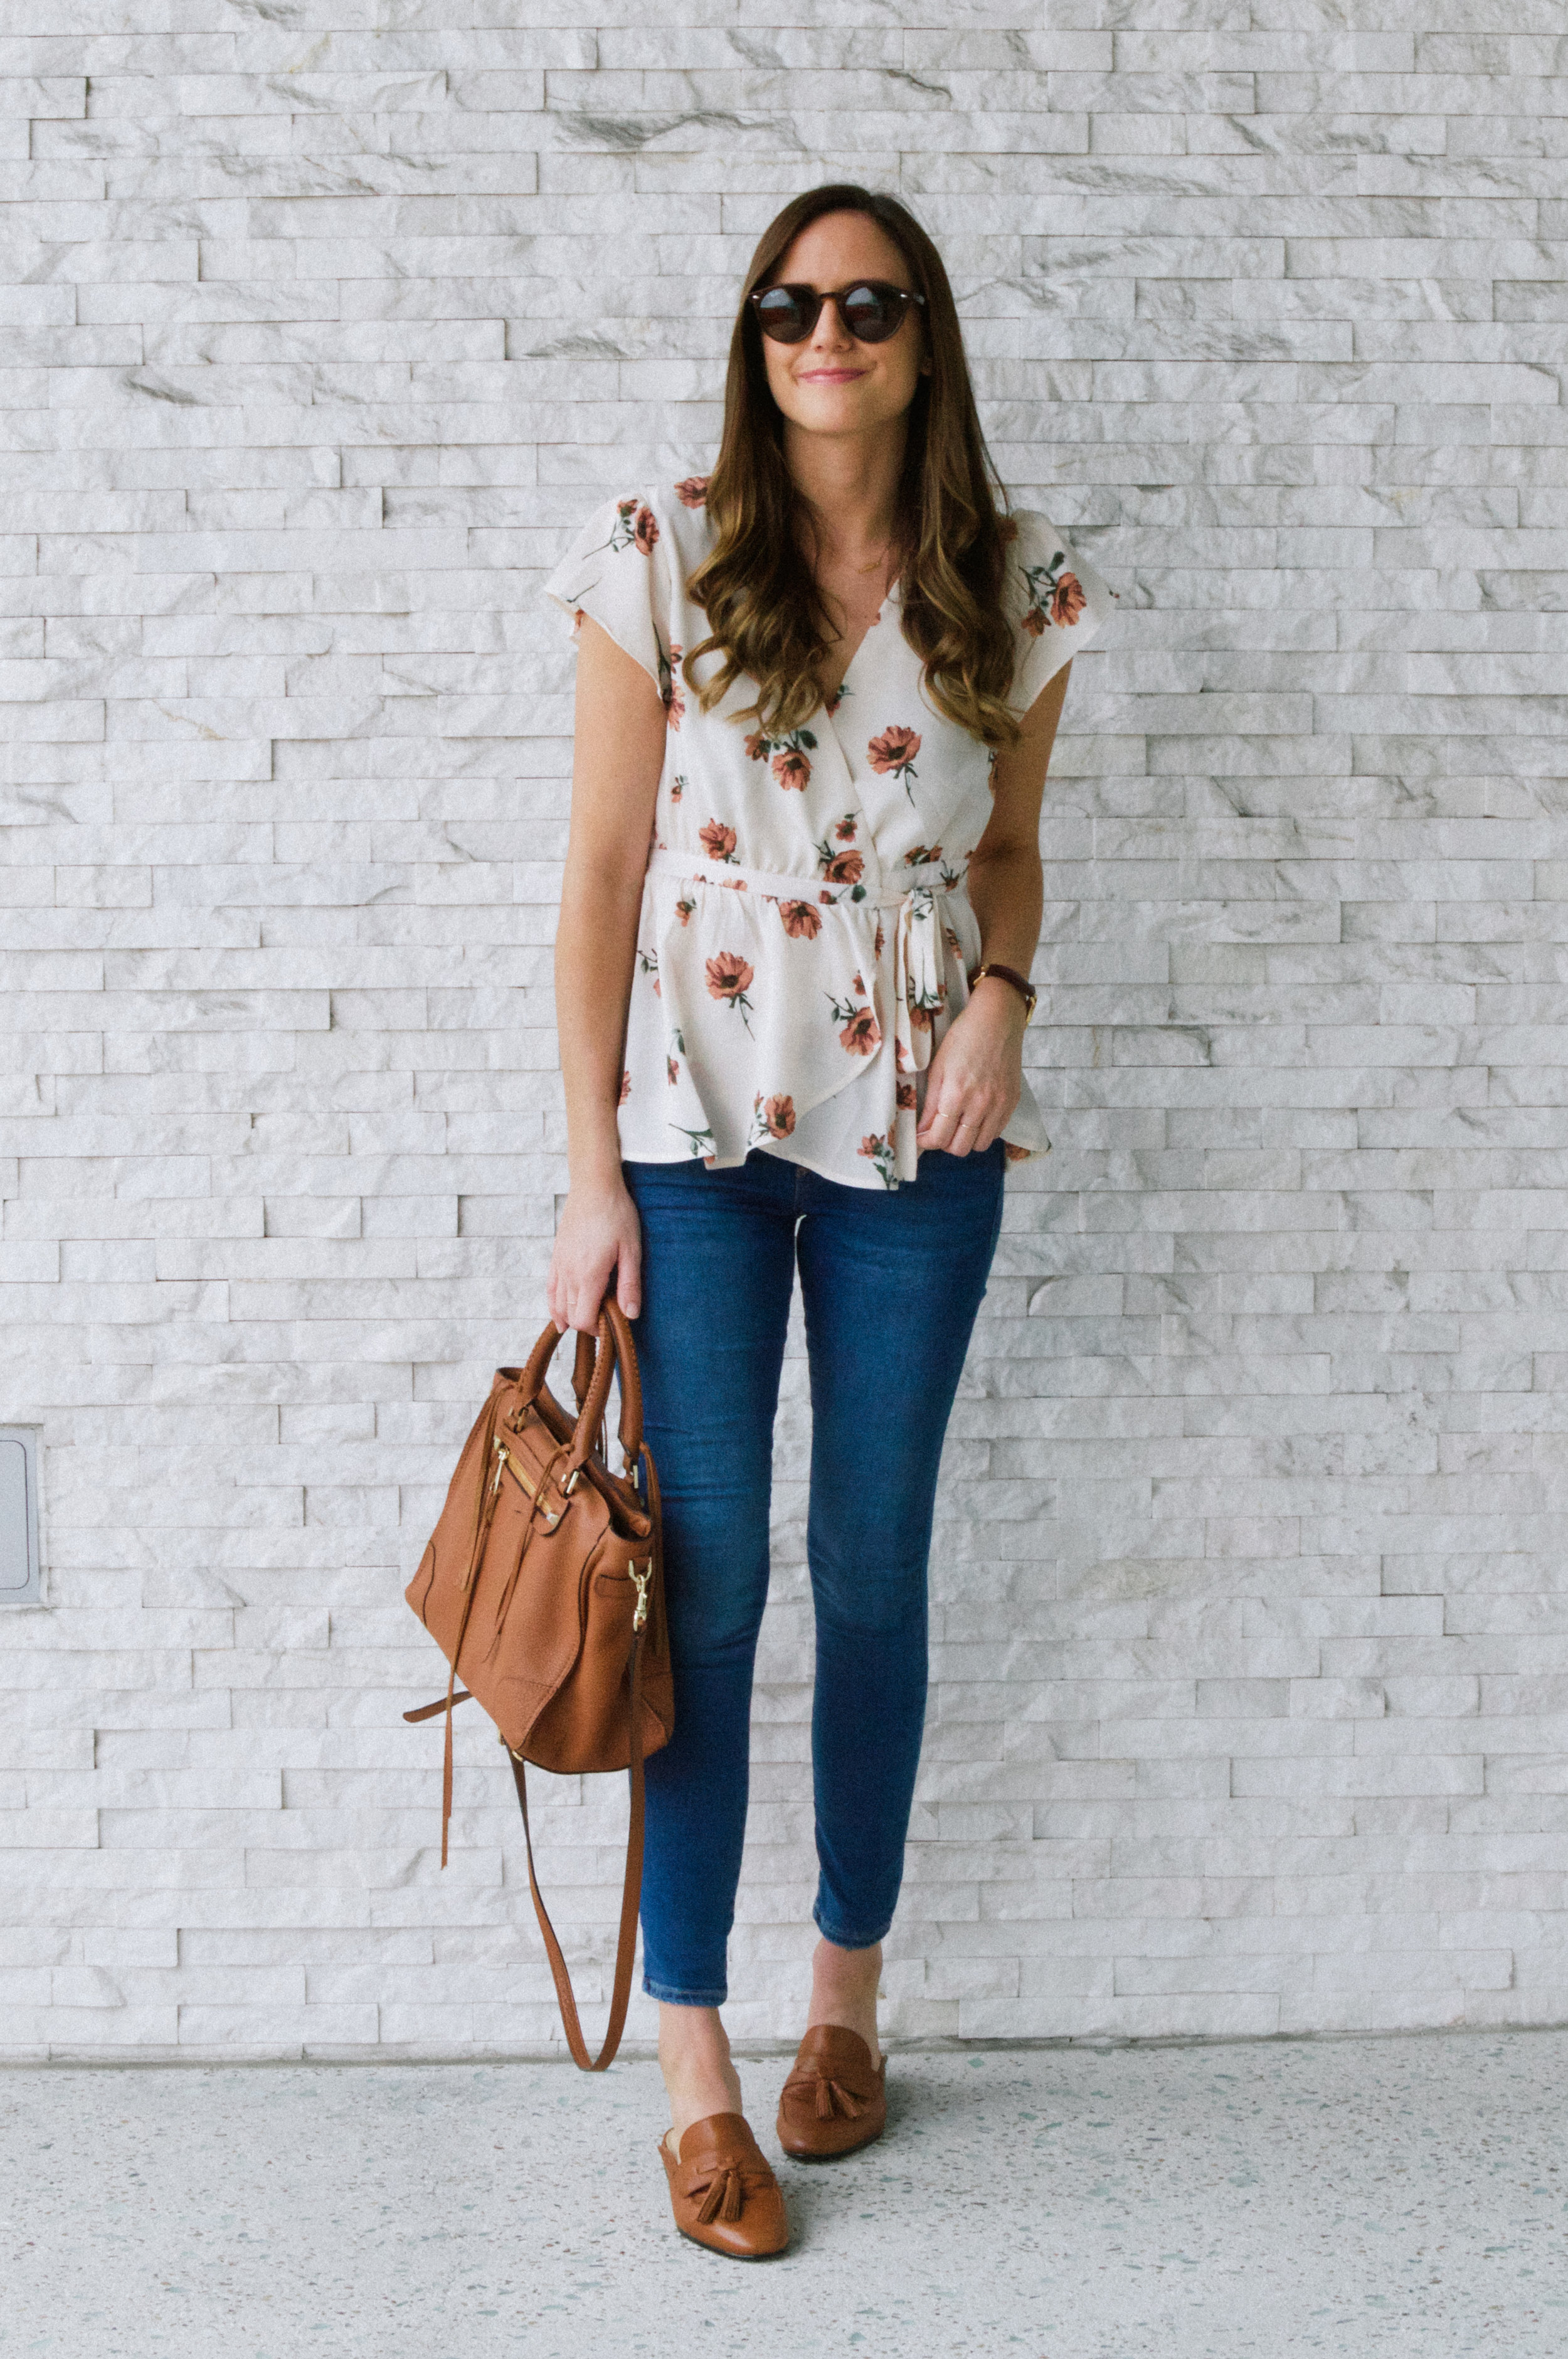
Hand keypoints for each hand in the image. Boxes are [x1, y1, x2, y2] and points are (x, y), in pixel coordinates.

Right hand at [548, 1176, 642, 1332]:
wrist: (594, 1186)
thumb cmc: (616, 1214)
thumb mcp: (631, 1250)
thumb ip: (629, 1285)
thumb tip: (630, 1315)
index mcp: (588, 1275)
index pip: (583, 1319)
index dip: (596, 1329)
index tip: (612, 1324)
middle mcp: (568, 1273)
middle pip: (570, 1315)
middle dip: (587, 1323)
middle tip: (607, 1318)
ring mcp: (559, 1264)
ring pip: (557, 1304)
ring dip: (571, 1316)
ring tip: (588, 1319)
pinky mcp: (556, 1256)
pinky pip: (550, 1289)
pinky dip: (555, 1305)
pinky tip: (561, 1314)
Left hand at [914, 979, 1025, 1156]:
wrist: (997, 1019)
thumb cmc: (963, 1037)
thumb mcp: (938, 1067)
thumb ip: (931, 1102)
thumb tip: (923, 1129)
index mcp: (956, 1094)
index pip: (939, 1137)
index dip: (926, 1142)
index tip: (922, 1136)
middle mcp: (980, 1104)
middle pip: (959, 1148)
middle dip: (944, 1143)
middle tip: (938, 1130)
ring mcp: (999, 1105)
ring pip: (979, 1145)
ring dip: (965, 1140)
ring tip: (958, 1125)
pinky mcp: (1012, 1102)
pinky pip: (996, 1132)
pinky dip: (983, 1131)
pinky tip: (975, 1116)